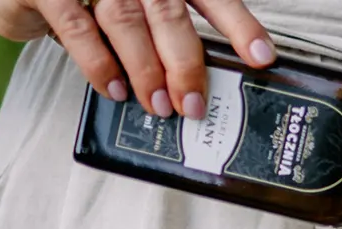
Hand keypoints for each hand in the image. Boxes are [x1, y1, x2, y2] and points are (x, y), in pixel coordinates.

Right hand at [0, 0, 274, 118]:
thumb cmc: (85, 3)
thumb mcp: (132, 9)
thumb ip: (164, 31)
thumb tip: (203, 83)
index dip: (239, 24)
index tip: (262, 58)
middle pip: (168, 12)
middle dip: (186, 63)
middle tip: (196, 105)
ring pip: (127, 21)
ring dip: (146, 69)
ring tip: (160, 107)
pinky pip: (79, 28)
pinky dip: (99, 63)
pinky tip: (115, 91)